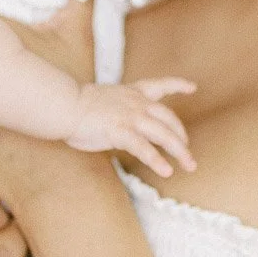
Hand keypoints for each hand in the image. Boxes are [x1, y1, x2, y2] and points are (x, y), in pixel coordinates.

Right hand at [64, 79, 196, 177]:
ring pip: (163, 134)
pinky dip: (157, 160)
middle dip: (182, 137)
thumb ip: (120, 110)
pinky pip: (144, 148)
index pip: (161, 84)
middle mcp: (137, 103)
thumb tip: (124, 125)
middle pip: (169, 119)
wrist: (64, 105)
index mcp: (133, 92)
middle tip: (189, 154)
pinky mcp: (121, 132)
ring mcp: (130, 117)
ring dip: (179, 151)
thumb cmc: (78, 106)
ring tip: (189, 166)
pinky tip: (166, 171)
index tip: (193, 87)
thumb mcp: (106, 102)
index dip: (178, 85)